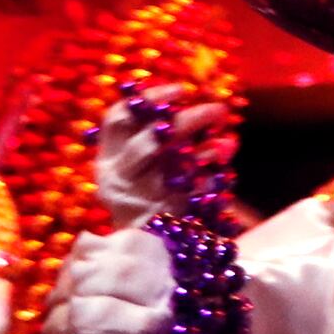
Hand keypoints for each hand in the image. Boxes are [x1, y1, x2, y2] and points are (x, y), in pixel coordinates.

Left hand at [37, 226, 177, 333]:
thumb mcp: (123, 295)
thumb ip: (105, 262)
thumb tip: (85, 240)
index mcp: (169, 274)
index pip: (131, 245)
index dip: (90, 257)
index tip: (74, 275)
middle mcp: (170, 303)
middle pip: (105, 277)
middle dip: (66, 292)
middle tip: (54, 309)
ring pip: (95, 314)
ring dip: (60, 324)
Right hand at [92, 98, 235, 228]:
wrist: (149, 244)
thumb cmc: (155, 191)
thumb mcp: (157, 161)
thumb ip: (177, 137)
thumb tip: (217, 121)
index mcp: (108, 158)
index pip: (116, 120)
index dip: (147, 100)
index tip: (180, 89)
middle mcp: (116, 177)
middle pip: (145, 141)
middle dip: (185, 120)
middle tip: (217, 109)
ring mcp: (136, 198)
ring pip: (168, 167)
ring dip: (201, 147)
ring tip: (225, 136)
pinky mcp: (157, 215)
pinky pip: (187, 186)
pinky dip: (207, 169)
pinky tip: (222, 154)